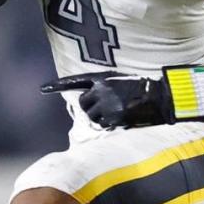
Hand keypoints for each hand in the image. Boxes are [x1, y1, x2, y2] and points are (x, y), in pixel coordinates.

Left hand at [42, 71, 173, 128]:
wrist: (160, 97)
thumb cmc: (143, 88)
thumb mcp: (121, 80)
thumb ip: (104, 87)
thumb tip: (91, 101)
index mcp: (103, 78)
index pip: (76, 81)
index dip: (58, 85)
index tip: (42, 88)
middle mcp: (102, 90)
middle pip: (83, 104)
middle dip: (92, 108)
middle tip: (108, 108)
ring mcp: (108, 104)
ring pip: (92, 117)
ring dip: (101, 118)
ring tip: (118, 112)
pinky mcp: (114, 117)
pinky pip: (104, 125)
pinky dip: (110, 125)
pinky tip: (122, 118)